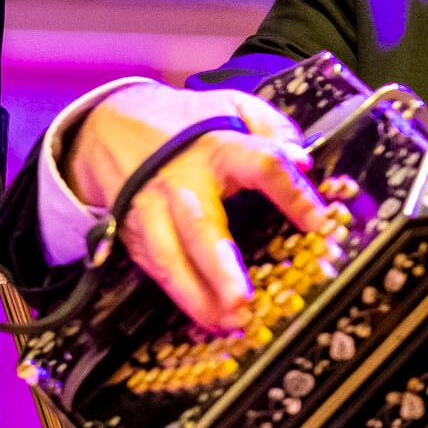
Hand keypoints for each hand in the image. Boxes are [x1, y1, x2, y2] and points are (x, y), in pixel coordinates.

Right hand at [63, 81, 328, 331]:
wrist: (107, 126)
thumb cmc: (185, 123)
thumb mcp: (232, 105)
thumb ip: (272, 127)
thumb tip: (303, 159)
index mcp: (217, 146)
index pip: (260, 166)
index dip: (291, 193)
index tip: (319, 222)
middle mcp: (180, 181)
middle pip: (200, 225)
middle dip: (220, 266)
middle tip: (243, 299)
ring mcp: (150, 210)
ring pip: (168, 256)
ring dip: (198, 294)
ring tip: (229, 322)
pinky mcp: (132, 233)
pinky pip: (156, 269)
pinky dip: (181, 296)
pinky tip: (208, 318)